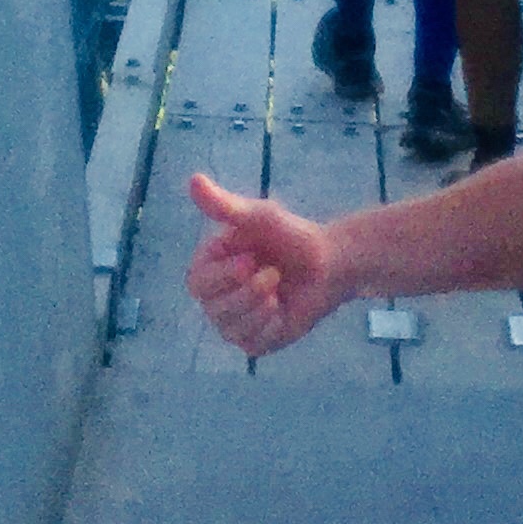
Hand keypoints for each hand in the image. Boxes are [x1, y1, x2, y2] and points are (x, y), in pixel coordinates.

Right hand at [185, 174, 351, 355]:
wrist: (329, 262)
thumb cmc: (291, 236)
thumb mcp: (259, 217)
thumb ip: (224, 205)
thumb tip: (193, 180)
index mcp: (211, 267)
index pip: (198, 282)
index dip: (221, 275)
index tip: (250, 259)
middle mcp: (217, 297)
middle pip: (212, 308)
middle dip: (245, 291)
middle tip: (273, 273)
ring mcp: (236, 322)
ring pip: (230, 328)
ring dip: (258, 307)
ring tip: (278, 286)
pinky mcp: (257, 342)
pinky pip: (251, 343)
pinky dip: (268, 326)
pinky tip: (282, 309)